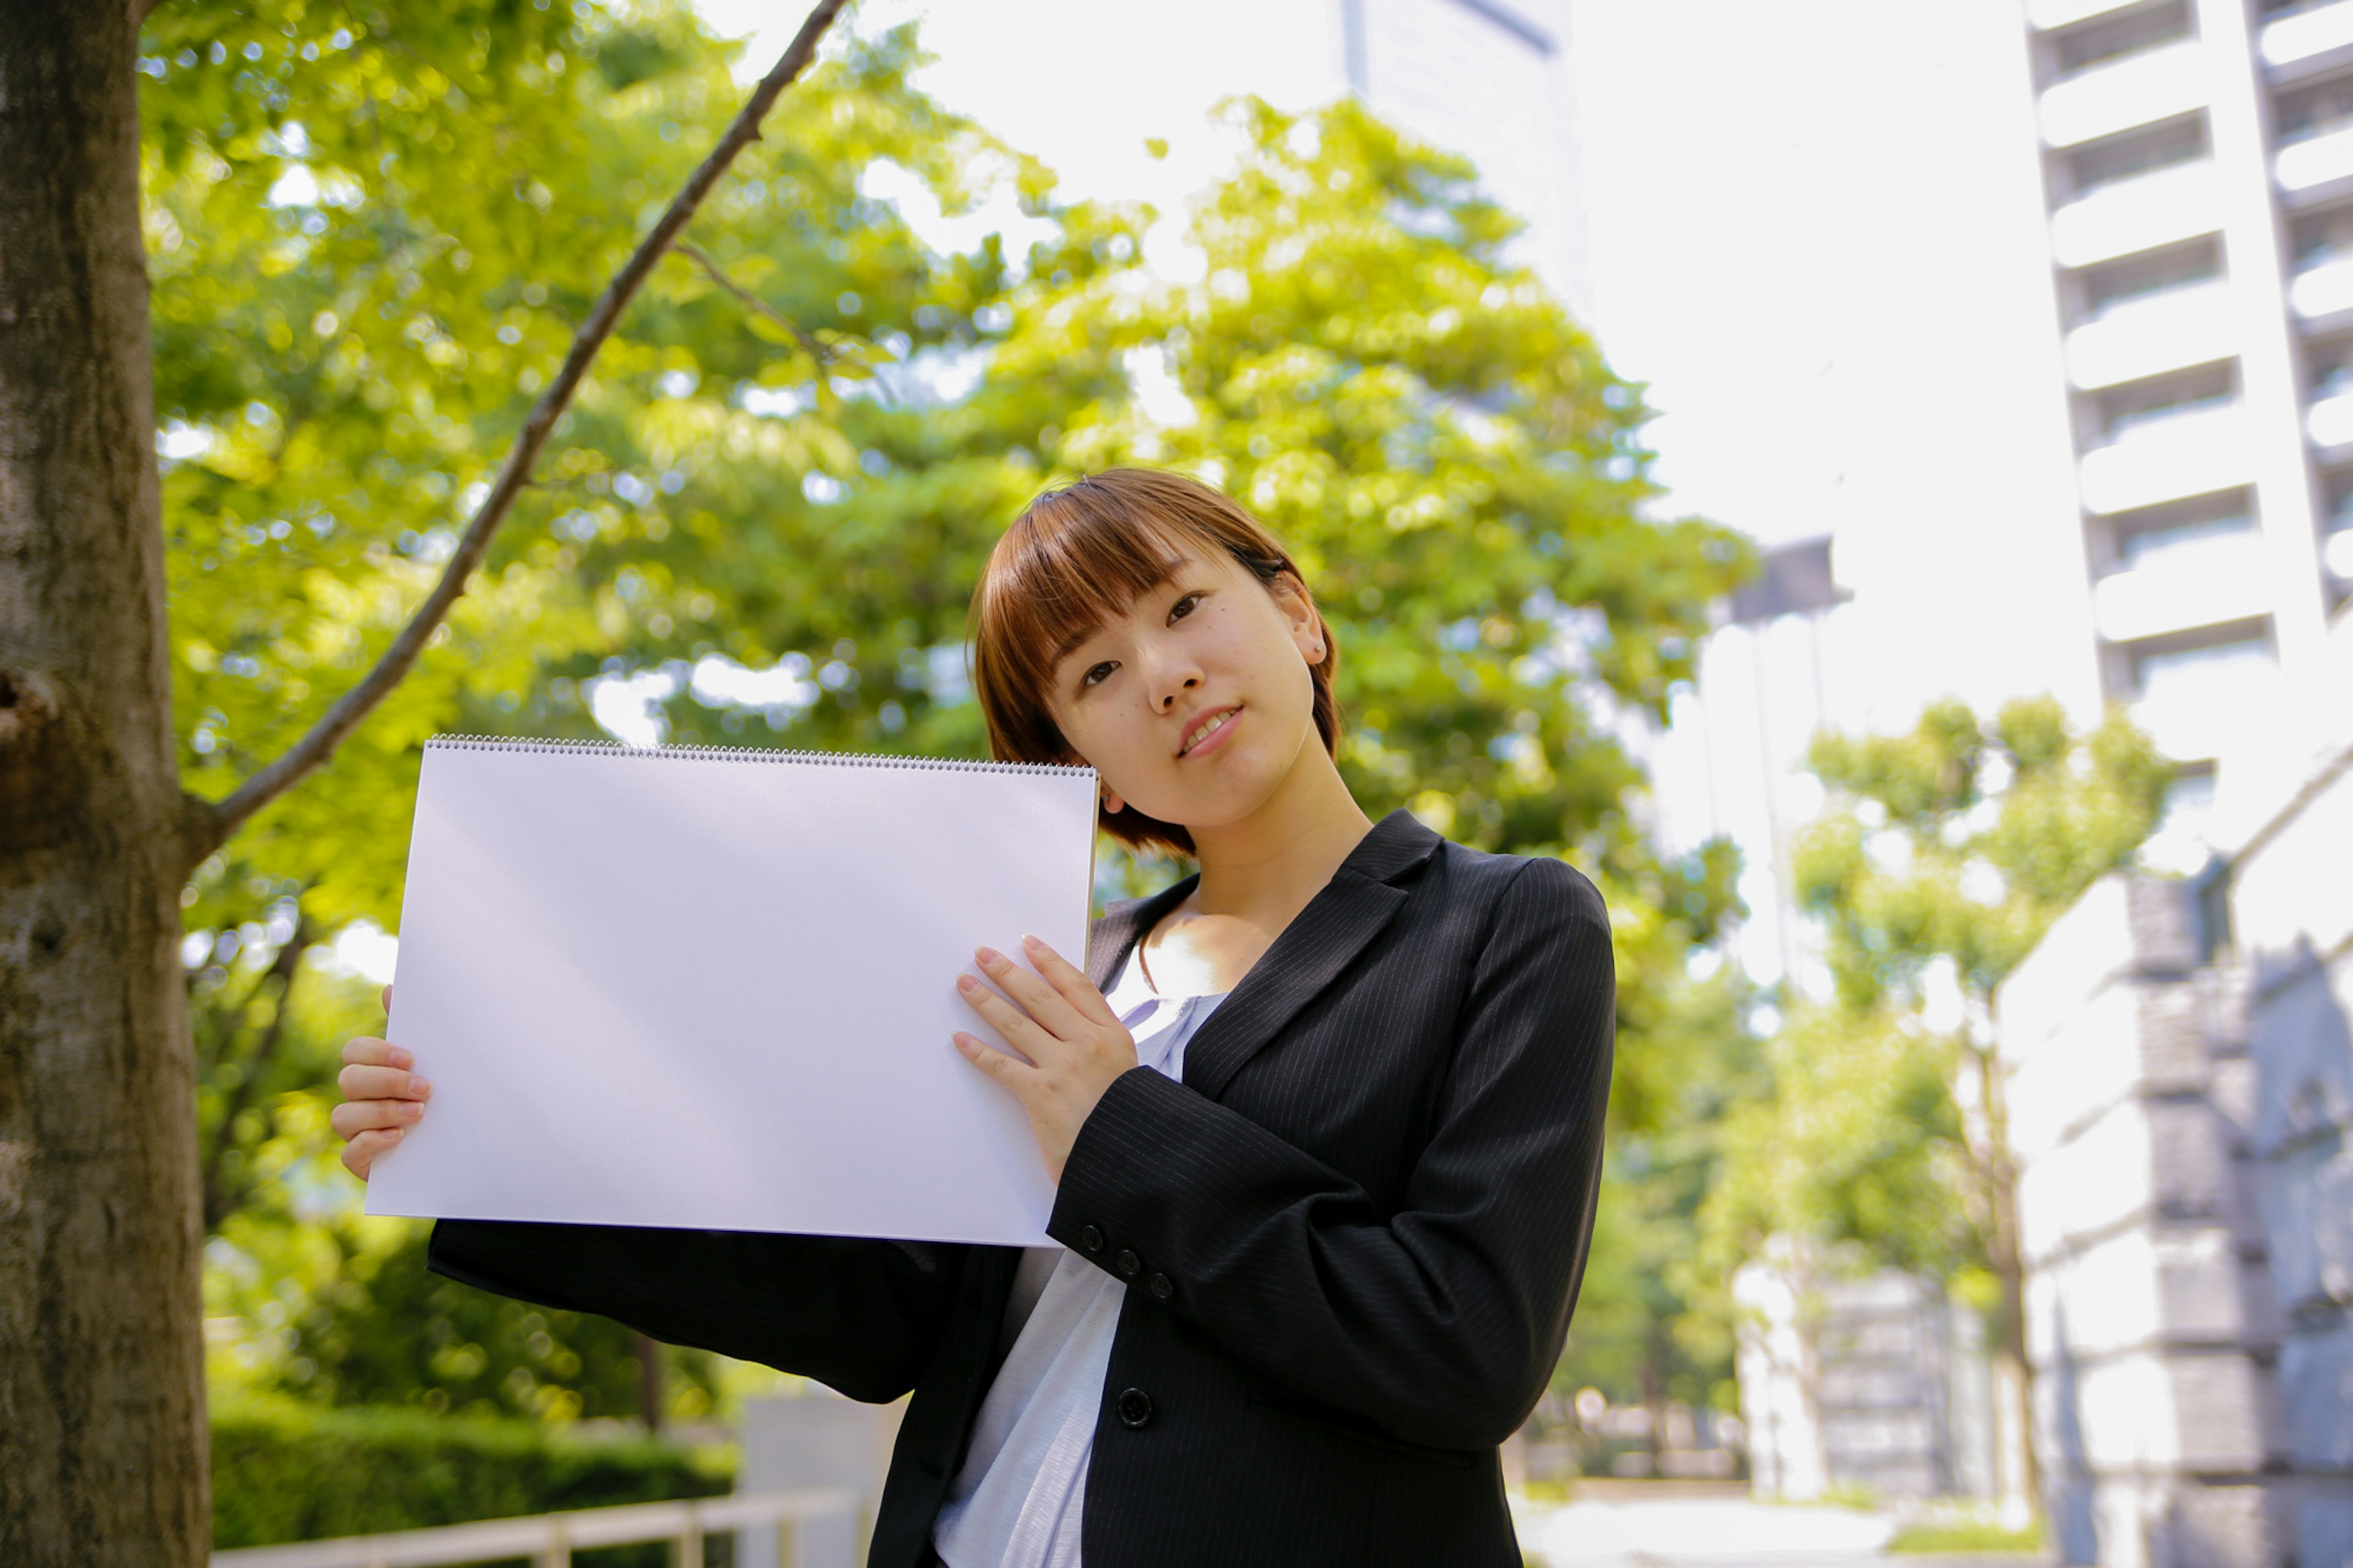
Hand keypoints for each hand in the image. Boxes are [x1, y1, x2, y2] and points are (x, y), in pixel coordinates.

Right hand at [332, 984, 431, 1180]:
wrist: (459, 1151)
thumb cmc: (443, 1101)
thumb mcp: (436, 1065)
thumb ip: (415, 1031)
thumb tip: (391, 988)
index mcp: (373, 1071)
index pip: (354, 1051)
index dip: (377, 1052)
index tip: (412, 1058)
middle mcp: (358, 1099)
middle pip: (349, 1080)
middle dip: (386, 1082)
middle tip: (425, 1088)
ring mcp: (356, 1131)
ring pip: (343, 1116)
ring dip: (381, 1112)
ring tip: (418, 1114)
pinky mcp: (361, 1163)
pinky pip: (349, 1154)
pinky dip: (371, 1143)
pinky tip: (399, 1138)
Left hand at [952, 936, 1135, 1183]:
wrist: (1131, 1162)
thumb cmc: (1127, 1122)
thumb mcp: (1126, 1073)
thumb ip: (1101, 1048)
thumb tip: (1071, 1027)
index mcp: (1113, 1035)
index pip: (1076, 985)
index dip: (1049, 961)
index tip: (1028, 943)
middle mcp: (1088, 1043)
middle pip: (1040, 997)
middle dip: (1008, 972)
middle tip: (982, 954)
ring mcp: (1064, 1067)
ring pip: (1017, 1023)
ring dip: (986, 1000)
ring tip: (965, 983)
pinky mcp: (1042, 1095)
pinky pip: (1002, 1066)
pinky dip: (978, 1052)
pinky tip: (960, 1039)